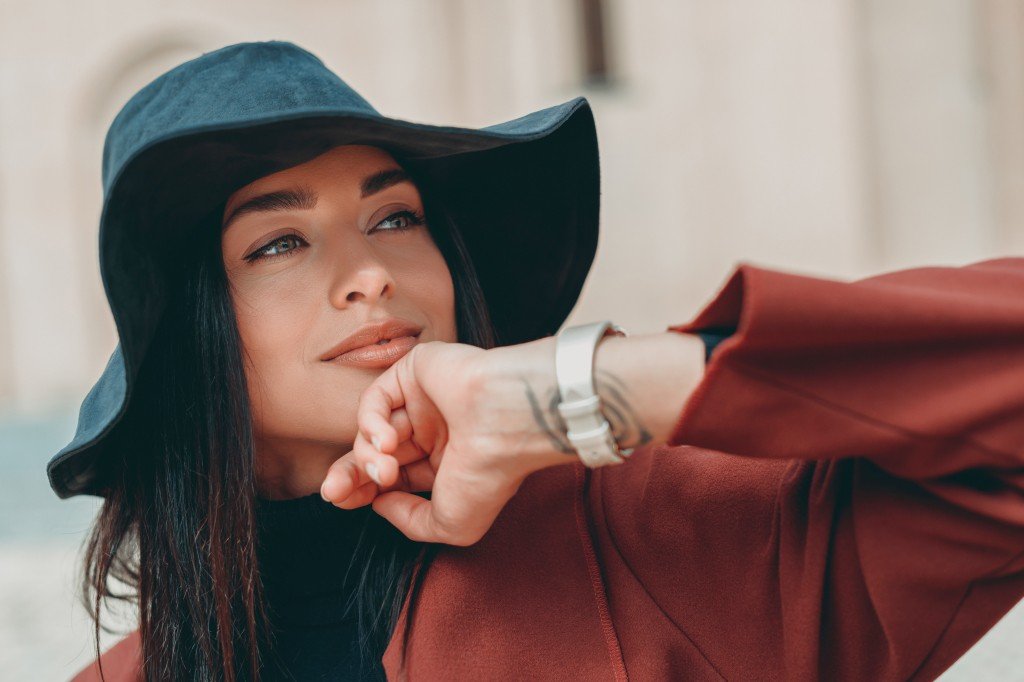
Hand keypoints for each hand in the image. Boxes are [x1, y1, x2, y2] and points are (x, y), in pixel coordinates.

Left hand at [320, 337, 574, 545]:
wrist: (506, 423)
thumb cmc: (489, 474)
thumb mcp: (451, 524)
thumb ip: (409, 522)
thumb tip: (379, 502)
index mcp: (448, 463)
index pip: (394, 479)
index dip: (364, 491)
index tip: (344, 504)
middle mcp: (435, 430)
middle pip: (376, 454)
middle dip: (350, 476)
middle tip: (333, 493)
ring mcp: (425, 400)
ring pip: (373, 429)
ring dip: (367, 455)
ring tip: (384, 469)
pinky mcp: (415, 371)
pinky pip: (376, 399)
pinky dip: (371, 423)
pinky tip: (387, 441)